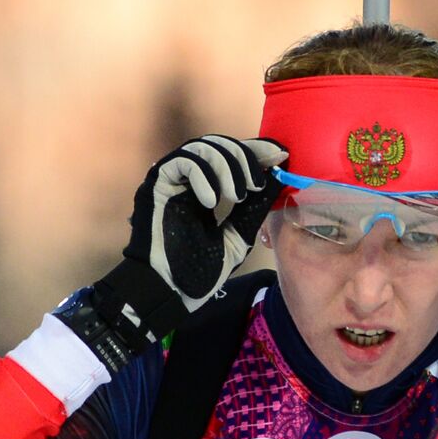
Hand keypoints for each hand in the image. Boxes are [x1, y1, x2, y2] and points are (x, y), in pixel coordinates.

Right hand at [97, 135, 286, 343]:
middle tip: (255, 183)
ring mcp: (173, 181)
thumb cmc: (200, 271)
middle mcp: (190, 181)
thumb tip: (277, 177)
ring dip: (226, 166)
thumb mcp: (238, 235)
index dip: (256, 150)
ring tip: (236, 196)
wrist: (170, 293)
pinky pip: (182, 161)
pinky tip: (211, 201)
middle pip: (219, 145)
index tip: (280, 155)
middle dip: (244, 157)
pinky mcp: (157, 185)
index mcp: (209, 190)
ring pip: (201, 147)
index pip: (233, 157)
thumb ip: (254, 207)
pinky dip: (202, 174)